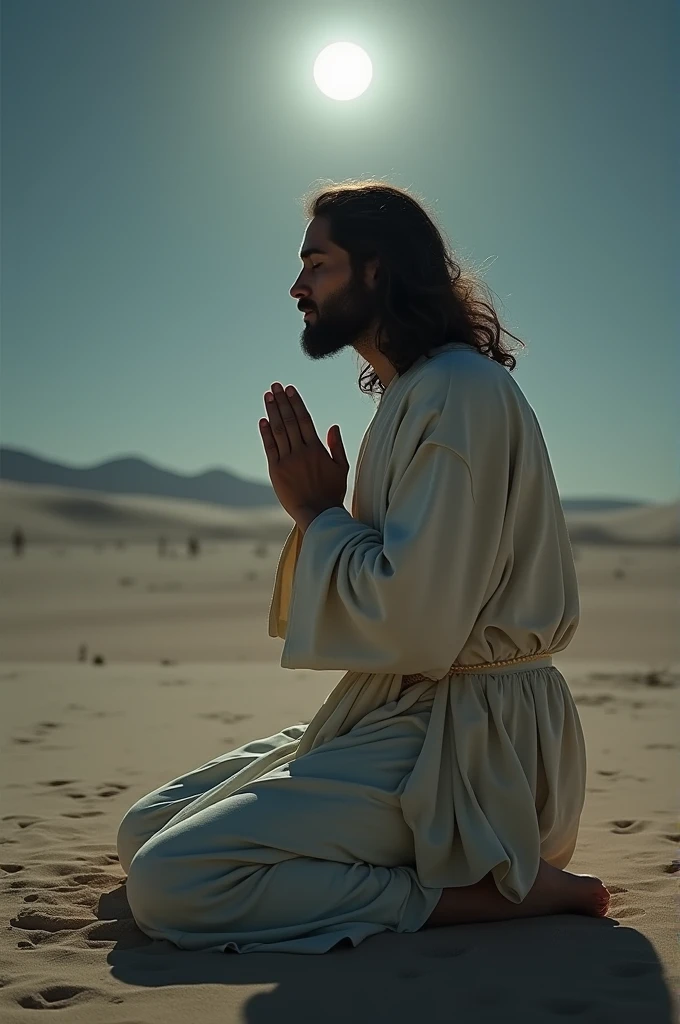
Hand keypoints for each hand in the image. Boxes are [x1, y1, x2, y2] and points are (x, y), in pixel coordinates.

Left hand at [259, 382, 348, 522]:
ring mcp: (288, 461)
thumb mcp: (341, 468)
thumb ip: (337, 446)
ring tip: (268, 396)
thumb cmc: (332, 492)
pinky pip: (270, 448)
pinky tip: (263, 421)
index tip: (290, 389)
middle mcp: (301, 452)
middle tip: (275, 386)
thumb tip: (333, 426)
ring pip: (279, 431)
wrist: (318, 515)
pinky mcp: (276, 471)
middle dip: (282, 401)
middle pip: (290, 421)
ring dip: (272, 412)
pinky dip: (266, 433)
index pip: (305, 419)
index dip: (296, 403)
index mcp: (317, 449)